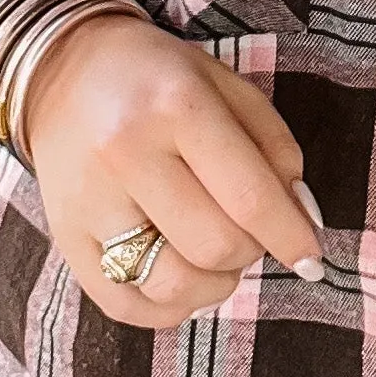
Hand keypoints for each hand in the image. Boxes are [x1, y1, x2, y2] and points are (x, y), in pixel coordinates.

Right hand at [13, 11, 325, 325]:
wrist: (63, 68)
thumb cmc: (159, 79)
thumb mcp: (227, 87)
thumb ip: (276, 150)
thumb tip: (304, 222)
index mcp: (175, 105)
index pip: (249, 197)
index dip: (291, 237)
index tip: (312, 257)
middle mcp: (124, 153)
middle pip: (215, 247)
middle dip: (251, 252)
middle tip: (250, 232)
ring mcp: (87, 201)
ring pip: (171, 287)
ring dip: (213, 285)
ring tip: (217, 256)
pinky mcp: (65, 237)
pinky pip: (125, 306)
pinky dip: (168, 307)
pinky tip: (182, 276)